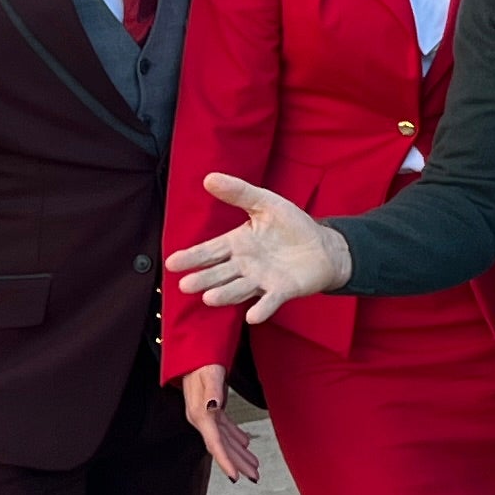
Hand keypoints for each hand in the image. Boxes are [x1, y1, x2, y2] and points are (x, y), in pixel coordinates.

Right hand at [162, 172, 350, 323]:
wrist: (323, 246)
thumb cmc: (291, 225)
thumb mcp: (266, 203)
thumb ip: (239, 193)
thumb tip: (209, 178)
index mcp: (237, 244)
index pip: (209, 251)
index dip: (191, 257)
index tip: (171, 263)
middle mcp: (244, 265)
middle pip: (219, 273)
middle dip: (203, 279)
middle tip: (185, 285)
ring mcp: (262, 280)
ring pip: (239, 288)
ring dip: (225, 294)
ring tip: (209, 298)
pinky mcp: (282, 290)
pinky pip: (270, 301)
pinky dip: (262, 309)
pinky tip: (252, 317)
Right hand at [178, 364, 262, 483]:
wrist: (193, 352)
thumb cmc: (202, 360)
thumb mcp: (211, 373)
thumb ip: (213, 391)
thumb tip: (214, 406)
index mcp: (200, 414)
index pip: (214, 443)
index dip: (225, 461)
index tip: (236, 477)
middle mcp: (201, 418)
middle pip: (221, 446)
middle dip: (238, 463)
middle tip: (255, 476)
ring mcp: (205, 414)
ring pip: (224, 439)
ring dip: (239, 453)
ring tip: (254, 466)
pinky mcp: (211, 408)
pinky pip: (224, 428)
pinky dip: (236, 437)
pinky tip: (245, 444)